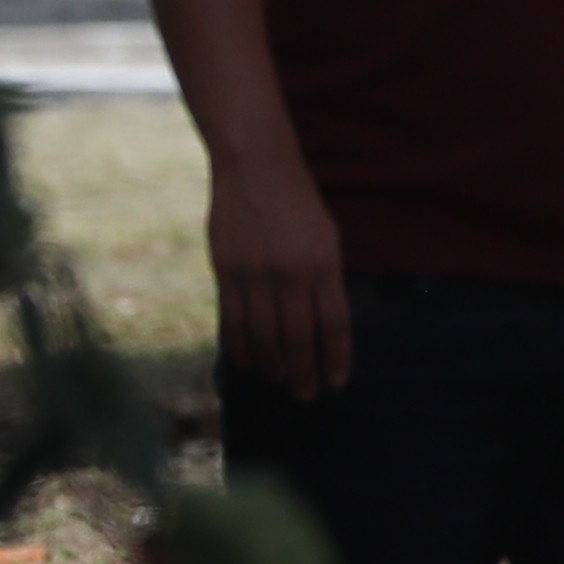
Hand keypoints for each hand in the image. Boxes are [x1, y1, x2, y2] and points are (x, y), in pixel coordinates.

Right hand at [208, 148, 353, 397]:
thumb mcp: (327, 238)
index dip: (336, 356)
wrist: (256, 168)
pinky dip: (241, 346)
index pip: (333, 323)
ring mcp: (255, 274)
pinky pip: (233, 320)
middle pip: (297, 337)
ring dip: (271, 364)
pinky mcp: (226, 271)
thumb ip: (325, 279)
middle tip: (306, 395)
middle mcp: (290, 274)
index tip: (337, 381)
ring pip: (263, 335)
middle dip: (303, 371)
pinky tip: (247, 362)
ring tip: (278, 382)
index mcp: (323, 265)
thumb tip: (322, 325)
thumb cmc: (299, 204)